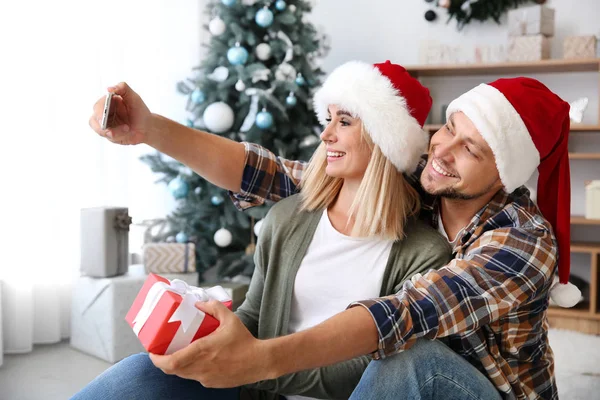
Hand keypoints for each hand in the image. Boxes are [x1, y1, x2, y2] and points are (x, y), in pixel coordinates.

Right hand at [89, 82, 151, 144]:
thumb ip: (123, 88)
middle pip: (93, 121)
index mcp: (107, 103)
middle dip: (102, 127)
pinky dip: (120, 136)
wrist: (147, 126)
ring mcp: (106, 126)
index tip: (104, 118)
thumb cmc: (139, 110)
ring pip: (101, 131)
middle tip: (111, 131)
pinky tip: (128, 132)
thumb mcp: (134, 97)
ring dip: (114, 132)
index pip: (98, 107)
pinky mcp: (110, 135)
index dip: (99, 113)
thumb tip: (109, 89)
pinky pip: (110, 138)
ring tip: (127, 129)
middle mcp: (103, 114)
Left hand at [149, 300, 274, 387]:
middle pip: (172, 370)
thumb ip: (214, 307)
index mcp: (202, 351)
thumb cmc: (244, 340)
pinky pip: (195, 377)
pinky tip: (196, 360)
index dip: (157, 360)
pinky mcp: (212, 383)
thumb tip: (199, 303)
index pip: (171, 362)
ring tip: (175, 354)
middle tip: (159, 353)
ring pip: (183, 375)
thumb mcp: (230, 319)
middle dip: (162, 363)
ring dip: (176, 366)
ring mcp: (206, 378)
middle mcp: (201, 367)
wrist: (260, 361)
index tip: (151, 352)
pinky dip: (190, 370)